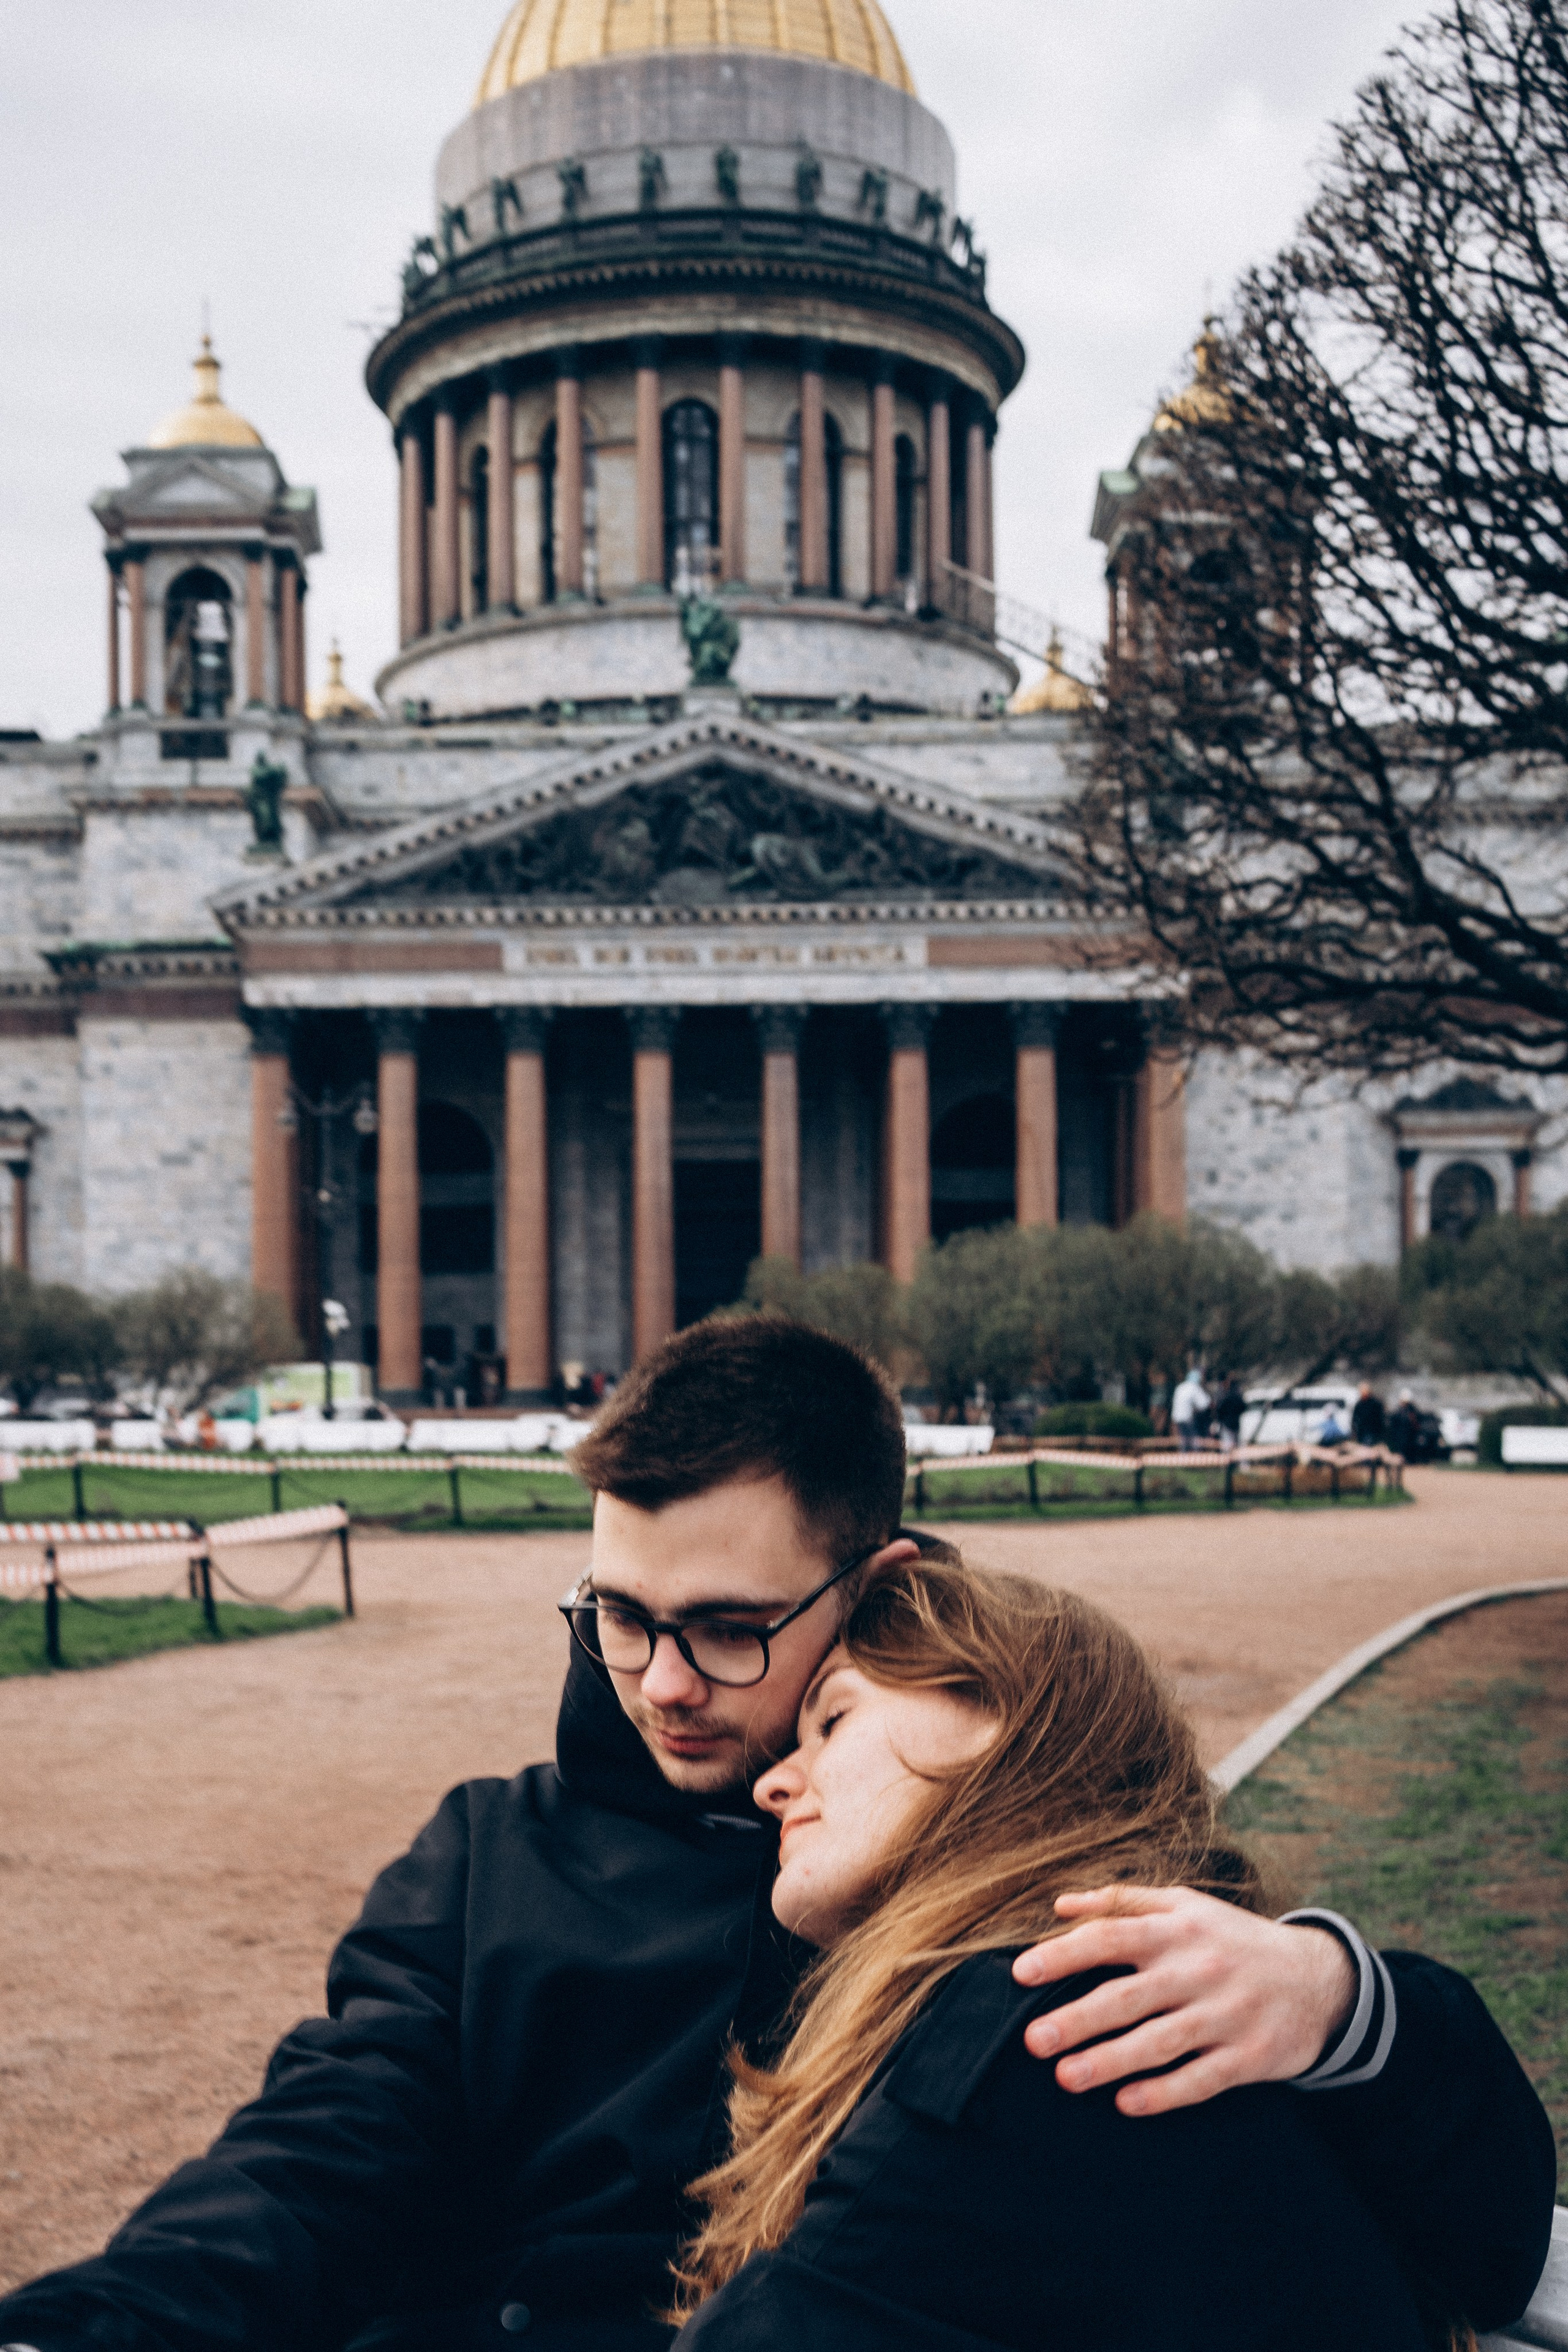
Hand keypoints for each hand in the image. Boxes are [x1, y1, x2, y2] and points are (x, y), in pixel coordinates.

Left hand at [1011, 1886, 1356, 2117]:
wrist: (1318, 1979)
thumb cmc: (1233, 1939)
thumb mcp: (1185, 1905)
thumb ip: (1123, 1901)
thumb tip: (1059, 1905)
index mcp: (1176, 1930)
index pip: (1111, 1936)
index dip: (1065, 1953)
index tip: (1022, 1972)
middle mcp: (1197, 1970)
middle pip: (1128, 1996)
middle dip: (1078, 2019)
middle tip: (1033, 2040)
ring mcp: (1224, 2015)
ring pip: (1159, 2042)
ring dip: (1110, 2061)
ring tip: (1066, 2077)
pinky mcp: (1248, 2057)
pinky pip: (1201, 2079)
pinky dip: (1164, 2093)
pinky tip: (1127, 2104)